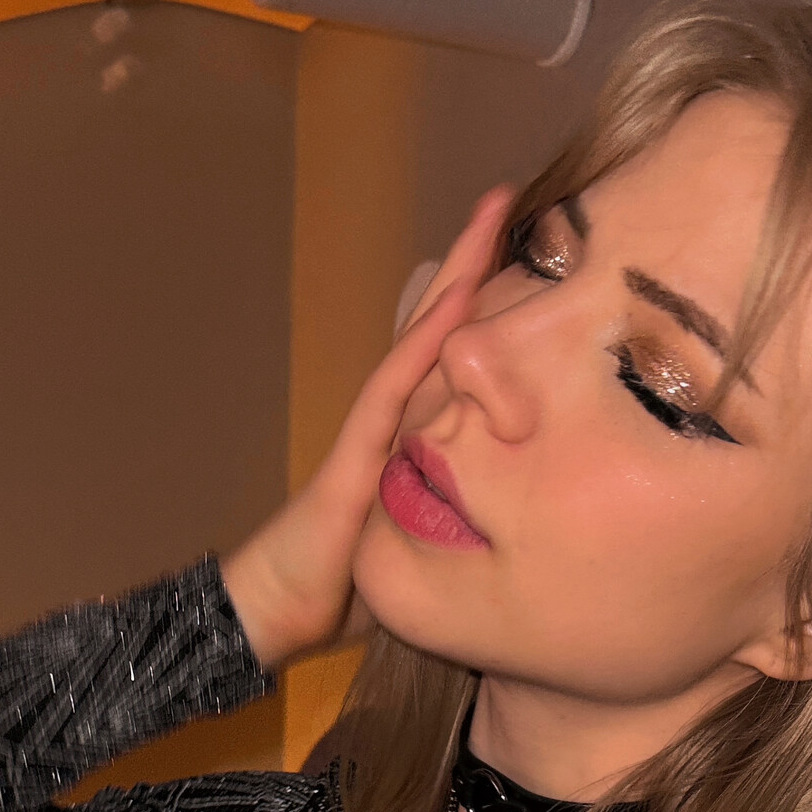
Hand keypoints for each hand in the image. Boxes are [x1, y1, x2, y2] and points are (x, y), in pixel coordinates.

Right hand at [221, 184, 514, 670]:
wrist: (281, 609)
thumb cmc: (347, 585)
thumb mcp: (421, 544)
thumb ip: (458, 518)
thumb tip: (515, 526)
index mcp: (411, 438)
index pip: (452, 361)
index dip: (486, 311)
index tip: (530, 262)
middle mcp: (391, 419)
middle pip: (437, 327)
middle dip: (472, 267)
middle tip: (505, 201)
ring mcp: (372, 429)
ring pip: (420, 339)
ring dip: (454, 280)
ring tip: (488, 220)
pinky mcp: (355, 455)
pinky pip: (394, 389)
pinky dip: (425, 344)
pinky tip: (452, 303)